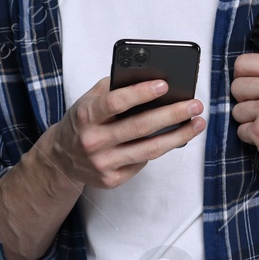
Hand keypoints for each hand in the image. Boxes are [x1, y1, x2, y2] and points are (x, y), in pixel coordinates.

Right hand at [44, 75, 204, 189]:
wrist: (61, 158)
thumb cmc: (83, 122)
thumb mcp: (88, 100)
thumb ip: (113, 88)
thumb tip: (150, 79)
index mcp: (86, 116)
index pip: (115, 103)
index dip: (141, 93)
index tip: (165, 85)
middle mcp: (92, 141)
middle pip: (139, 127)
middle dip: (172, 114)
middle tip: (195, 105)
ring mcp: (102, 163)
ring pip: (149, 150)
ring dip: (178, 136)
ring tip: (197, 123)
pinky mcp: (111, 180)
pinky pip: (143, 163)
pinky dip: (160, 149)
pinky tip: (174, 138)